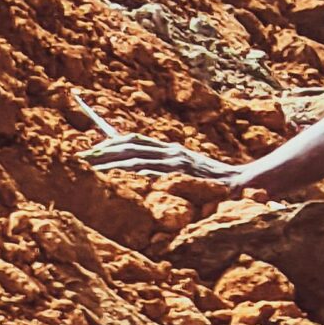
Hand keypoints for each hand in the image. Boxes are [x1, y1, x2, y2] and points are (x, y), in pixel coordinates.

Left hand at [74, 94, 247, 187]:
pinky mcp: (187, 173)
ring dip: (113, 162)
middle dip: (103, 151)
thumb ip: (165, 172)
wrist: (243, 183)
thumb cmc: (213, 184)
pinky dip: (144, 170)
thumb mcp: (186, 175)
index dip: (109, 142)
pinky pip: (161, 171)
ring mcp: (179, 161)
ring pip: (139, 158)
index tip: (88, 151)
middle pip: (131, 145)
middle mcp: (172, 151)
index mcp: (170, 150)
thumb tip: (139, 174)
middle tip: (80, 158)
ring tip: (92, 167)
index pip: (134, 140)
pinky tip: (129, 173)